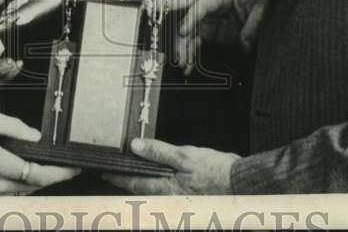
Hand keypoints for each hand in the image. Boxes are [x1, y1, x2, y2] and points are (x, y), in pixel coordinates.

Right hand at [0, 96, 79, 194]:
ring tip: (52, 169)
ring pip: (22, 192)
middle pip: (33, 187)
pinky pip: (9, 194)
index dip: (59, 172)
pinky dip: (22, 185)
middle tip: (69, 168)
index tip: (75, 167)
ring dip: (38, 182)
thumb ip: (14, 126)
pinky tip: (26, 173)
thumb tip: (36, 136)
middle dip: (54, 178)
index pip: (37, 174)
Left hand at [104, 138, 237, 194]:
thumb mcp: (185, 156)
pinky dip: (158, 185)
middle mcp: (170, 199)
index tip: (106, 171)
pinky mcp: (189, 198)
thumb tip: (136, 146)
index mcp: (167, 189)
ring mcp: (179, 201)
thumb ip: (159, 151)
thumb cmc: (217, 172)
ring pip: (154, 192)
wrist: (242, 184)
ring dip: (143, 184)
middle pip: (142, 190)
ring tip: (132, 175)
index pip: (134, 182)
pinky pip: (167, 192)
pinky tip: (160, 177)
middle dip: (128, 182)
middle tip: (113, 174)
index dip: (118, 177)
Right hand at [167, 0, 271, 74]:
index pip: (200, 3)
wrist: (268, 12)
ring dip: (181, 46)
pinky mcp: (210, 33)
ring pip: (186, 30)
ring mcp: (208, 20)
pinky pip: (194, 42)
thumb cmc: (264, 4)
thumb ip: (254, 26)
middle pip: (184, 8)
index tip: (182, 32)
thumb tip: (244, 42)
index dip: (190, 17)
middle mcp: (210, 5)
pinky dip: (189, 54)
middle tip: (154, 21)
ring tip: (181, 62)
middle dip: (167, 13)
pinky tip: (187, 66)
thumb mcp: (264, 11)